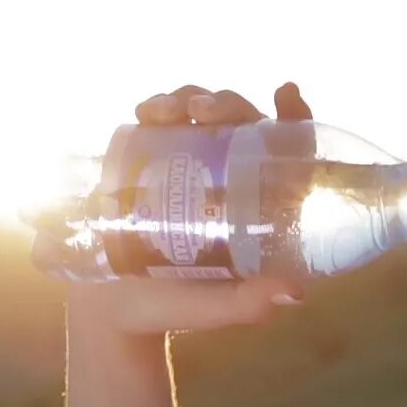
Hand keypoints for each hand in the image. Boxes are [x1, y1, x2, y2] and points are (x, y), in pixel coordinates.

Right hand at [69, 83, 314, 333]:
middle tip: (204, 110)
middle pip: (241, 121)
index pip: (286, 151)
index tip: (285, 95)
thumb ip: (248, 303)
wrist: (111, 311)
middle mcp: (227, 177)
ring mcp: (188, 164)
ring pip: (199, 112)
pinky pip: (160, 122)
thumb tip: (296, 292)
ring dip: (188, 97)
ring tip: (168, 111)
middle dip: (228, 102)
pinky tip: (147, 111)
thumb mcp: (215, 308)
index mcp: (257, 206)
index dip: (293, 119)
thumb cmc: (173, 309)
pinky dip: (157, 107)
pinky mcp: (149, 160)